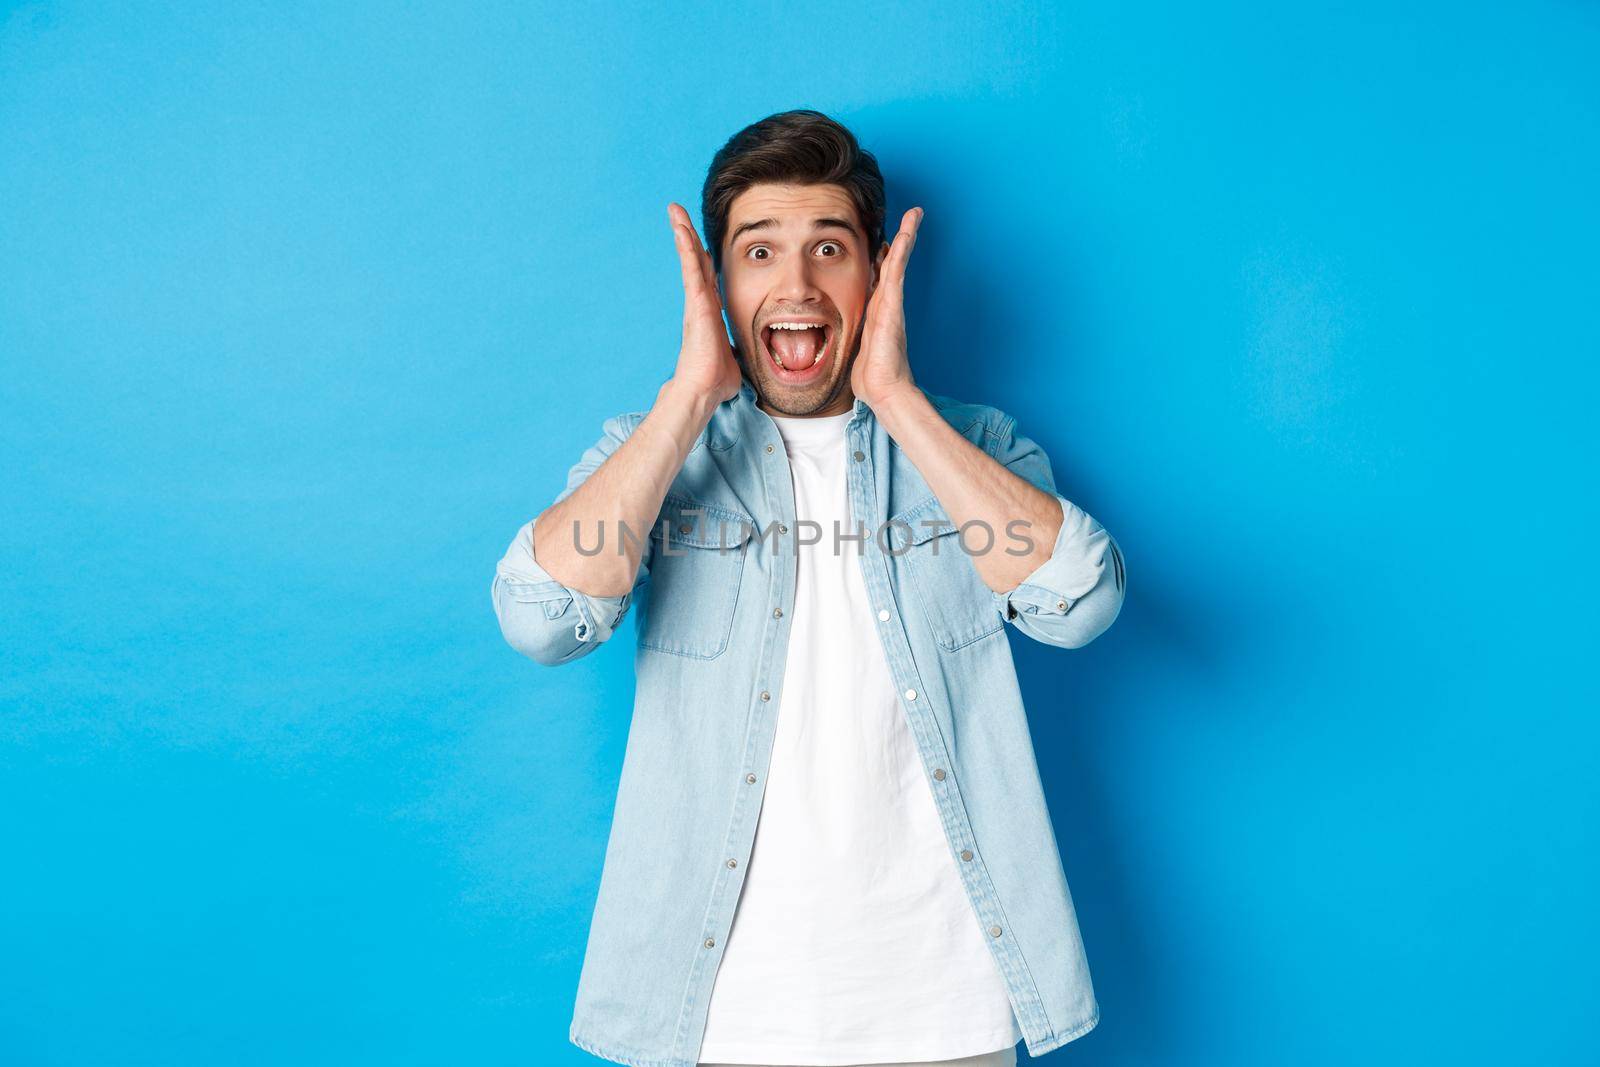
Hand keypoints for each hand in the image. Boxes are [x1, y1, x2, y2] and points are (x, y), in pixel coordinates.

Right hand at [666, 202, 741, 406]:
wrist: (703, 389)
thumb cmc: (717, 380)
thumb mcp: (734, 360)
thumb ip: (737, 353)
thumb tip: (743, 362)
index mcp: (710, 313)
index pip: (707, 278)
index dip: (702, 258)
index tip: (698, 242)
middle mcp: (701, 303)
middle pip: (696, 262)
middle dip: (689, 238)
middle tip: (679, 216)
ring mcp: (696, 301)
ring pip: (691, 260)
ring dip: (684, 234)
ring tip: (675, 211)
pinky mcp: (696, 302)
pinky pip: (691, 269)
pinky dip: (687, 248)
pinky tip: (682, 229)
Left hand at [850, 206, 923, 411]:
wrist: (884, 391)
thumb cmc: (871, 377)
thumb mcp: (858, 351)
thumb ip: (855, 339)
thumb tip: (840, 338)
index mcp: (877, 312)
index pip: (881, 278)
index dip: (884, 258)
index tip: (885, 241)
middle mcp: (887, 304)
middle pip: (893, 264)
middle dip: (901, 240)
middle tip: (910, 218)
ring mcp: (892, 304)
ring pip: (898, 262)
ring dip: (906, 237)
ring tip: (913, 216)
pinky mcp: (893, 307)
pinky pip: (896, 272)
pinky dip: (901, 251)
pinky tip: (905, 234)